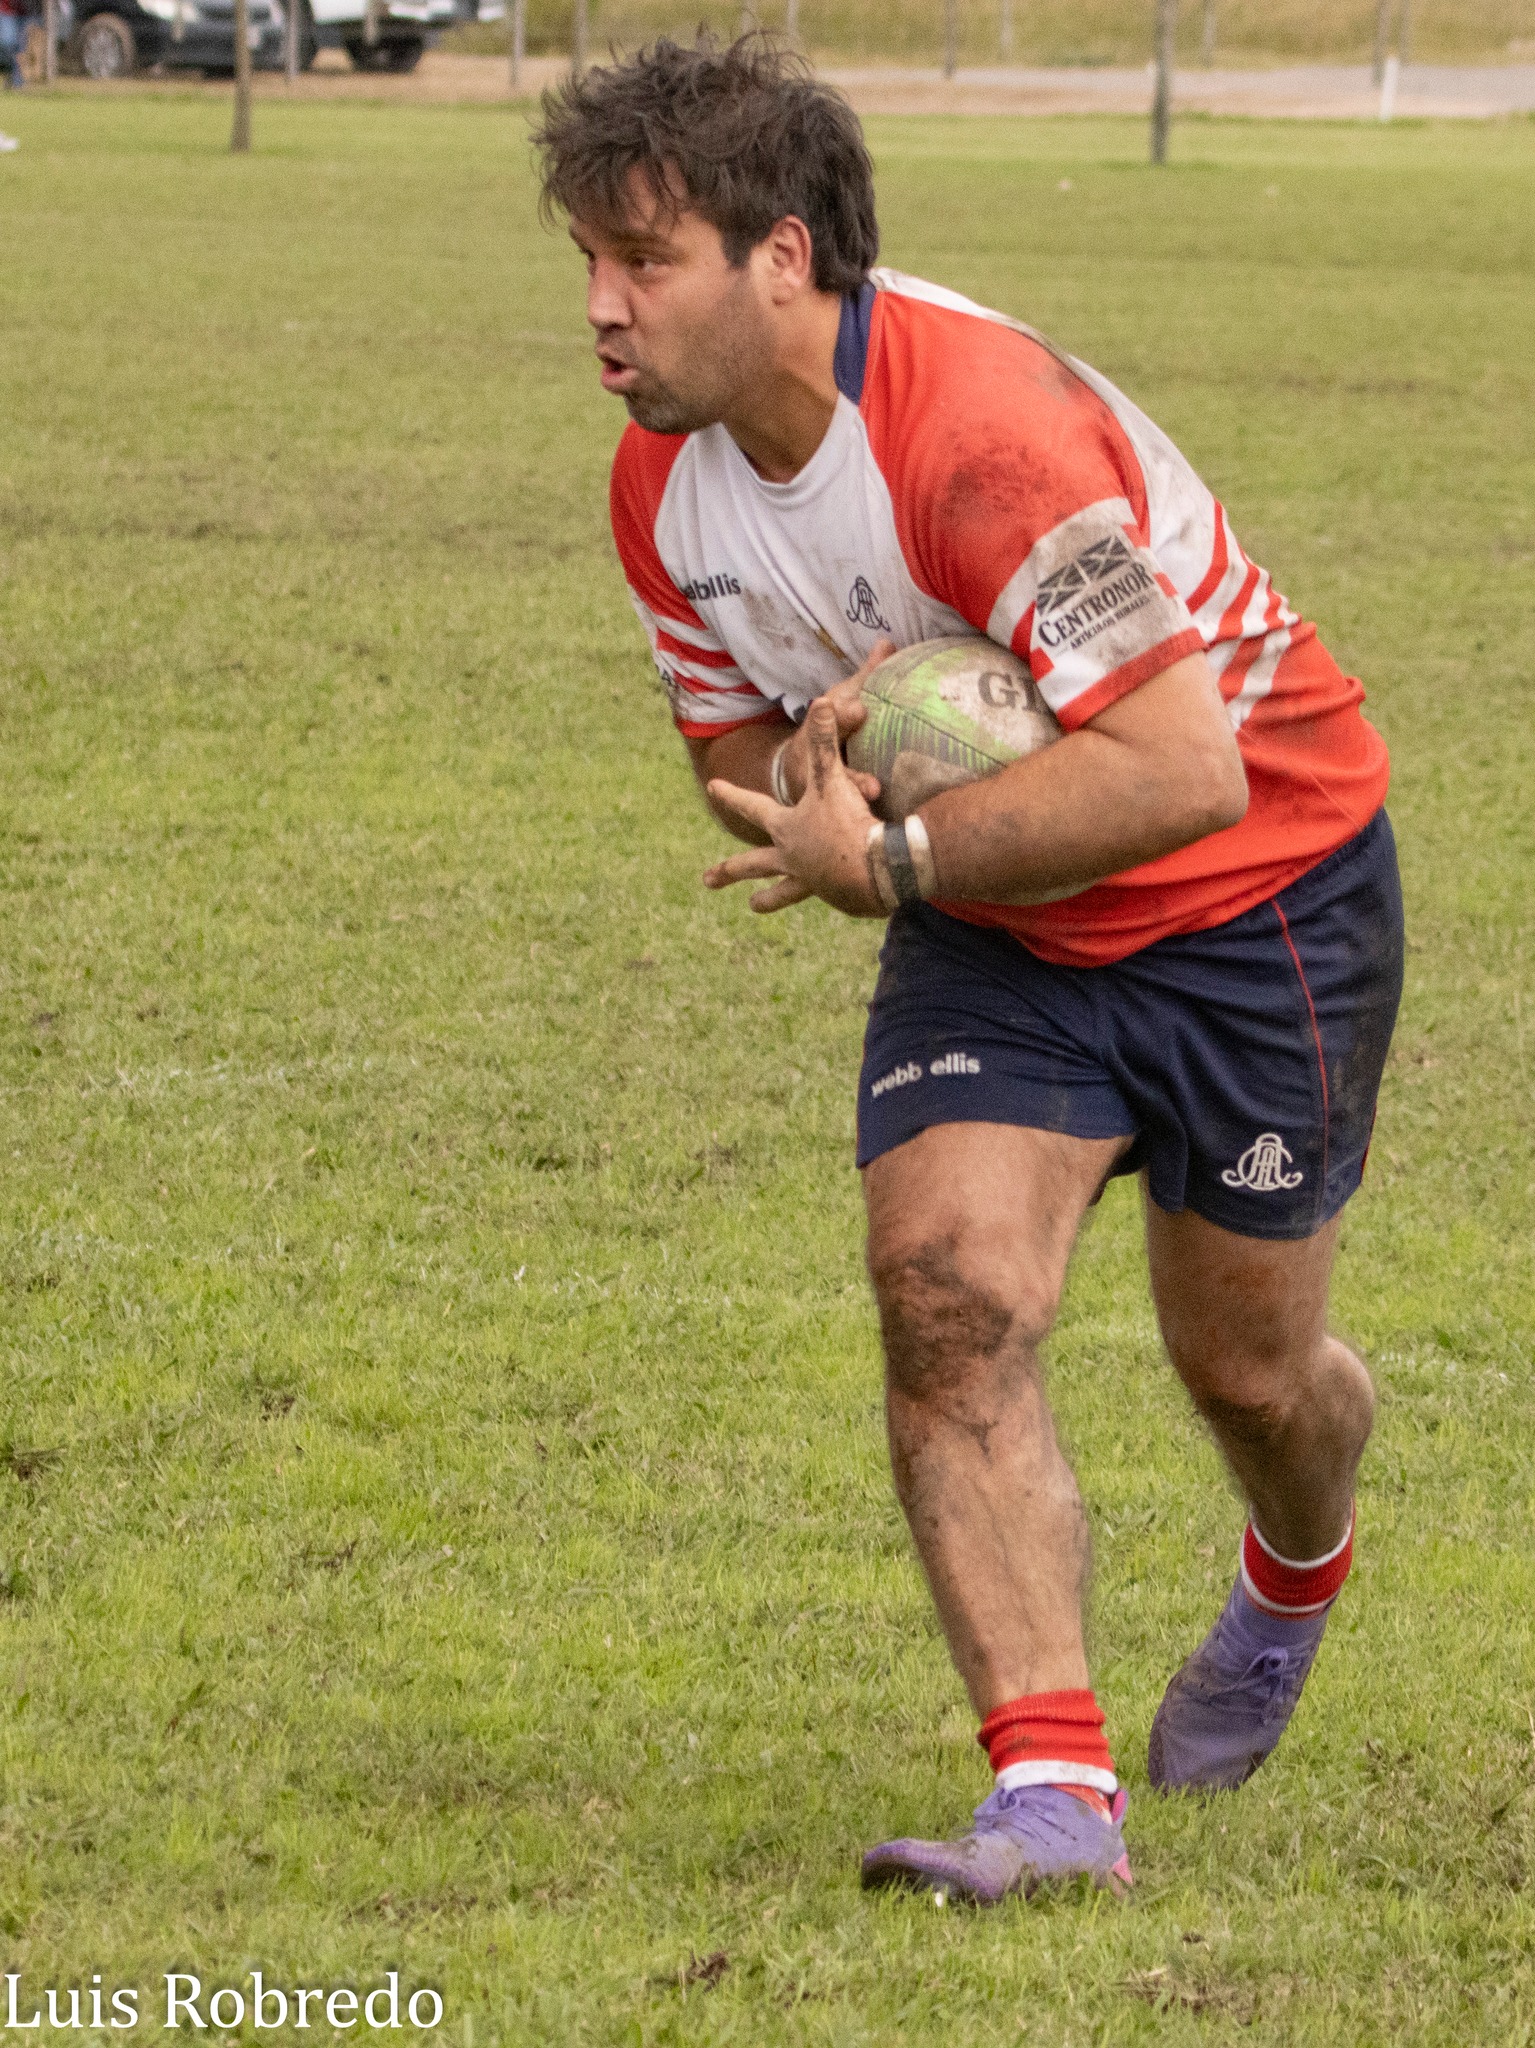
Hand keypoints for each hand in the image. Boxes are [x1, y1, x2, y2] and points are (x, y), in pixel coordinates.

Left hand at [703, 698, 886, 916]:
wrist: (878, 872)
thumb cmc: (848, 824)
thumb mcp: (833, 779)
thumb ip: (826, 742)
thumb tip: (821, 701)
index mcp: (785, 829)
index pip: (752, 807)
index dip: (732, 794)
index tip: (711, 786)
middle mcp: (792, 858)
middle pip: (755, 863)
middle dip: (730, 870)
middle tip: (706, 880)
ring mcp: (812, 881)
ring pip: (784, 889)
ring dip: (769, 897)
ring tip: (753, 906)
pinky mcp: (837, 896)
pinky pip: (825, 892)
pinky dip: (824, 891)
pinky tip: (830, 893)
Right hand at [776, 637, 893, 806]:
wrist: (796, 768)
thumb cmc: (833, 727)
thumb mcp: (845, 699)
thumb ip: (868, 676)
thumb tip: (888, 643)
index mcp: (823, 724)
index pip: (834, 717)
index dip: (845, 716)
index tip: (859, 710)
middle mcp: (817, 753)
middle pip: (829, 754)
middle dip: (847, 754)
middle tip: (867, 754)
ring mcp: (819, 781)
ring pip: (834, 785)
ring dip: (854, 787)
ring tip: (874, 790)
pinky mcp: (827, 804)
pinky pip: (843, 811)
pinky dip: (856, 816)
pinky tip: (878, 819)